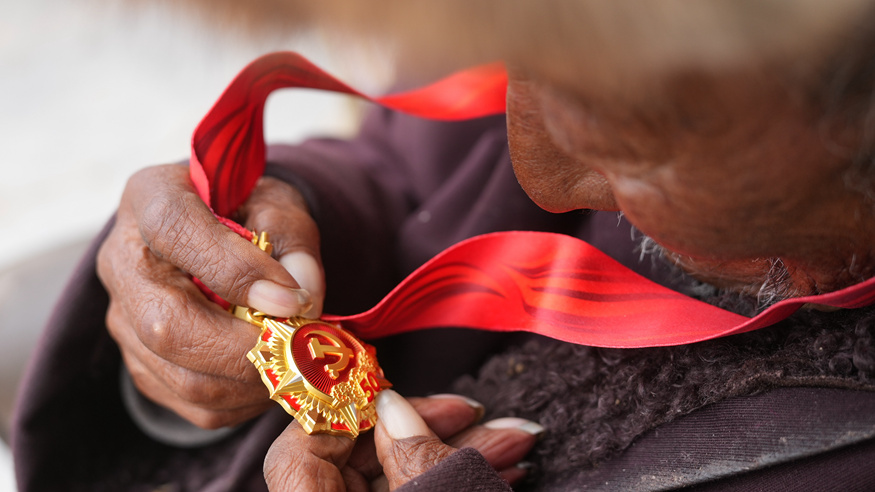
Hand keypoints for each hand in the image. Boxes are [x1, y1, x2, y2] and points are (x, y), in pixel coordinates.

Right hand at [97, 164, 324, 428]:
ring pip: (180, 374)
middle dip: (247, 348)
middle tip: (301, 349)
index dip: (235, 270)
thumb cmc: (250, 211)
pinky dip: (244, 400)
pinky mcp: (140, 363)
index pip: (174, 231)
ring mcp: (123, 318)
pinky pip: (191, 403)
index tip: (291, 298)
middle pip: (166, 322)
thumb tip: (300, 301)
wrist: (220, 229)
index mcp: (151, 197)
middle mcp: (123, 259)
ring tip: (296, 363)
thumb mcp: (278, 206)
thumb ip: (294, 244)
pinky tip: (273, 375)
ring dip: (251, 381)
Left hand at [264, 390, 540, 490]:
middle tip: (475, 409)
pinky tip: (502, 465)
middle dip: (424, 427)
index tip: (397, 390)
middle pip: (355, 460)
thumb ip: (417, 458)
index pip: (300, 449)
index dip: (347, 412)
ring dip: (456, 451)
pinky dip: (453, 477)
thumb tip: (392, 406)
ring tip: (515, 438)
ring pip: (395, 476)